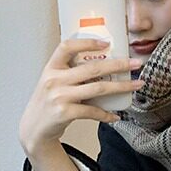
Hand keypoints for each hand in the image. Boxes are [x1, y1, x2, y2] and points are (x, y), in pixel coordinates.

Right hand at [19, 38, 143, 154]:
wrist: (33, 129)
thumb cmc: (48, 103)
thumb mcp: (53, 82)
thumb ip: (71, 72)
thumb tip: (105, 65)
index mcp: (51, 68)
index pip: (67, 47)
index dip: (87, 42)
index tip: (107, 43)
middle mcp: (54, 80)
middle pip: (92, 68)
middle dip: (119, 64)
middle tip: (136, 63)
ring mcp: (59, 97)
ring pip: (98, 88)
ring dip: (121, 87)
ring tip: (136, 85)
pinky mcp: (65, 113)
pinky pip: (93, 111)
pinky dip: (106, 113)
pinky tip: (115, 115)